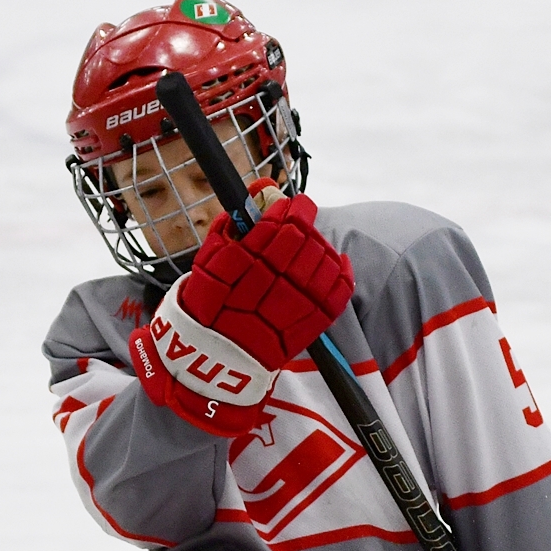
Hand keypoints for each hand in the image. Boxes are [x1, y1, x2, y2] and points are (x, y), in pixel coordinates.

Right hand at [127, 189, 354, 435]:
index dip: (290, 210)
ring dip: (321, 245)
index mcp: (240, 266)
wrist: (211, 361)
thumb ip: (232, 226)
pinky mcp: (307, 327)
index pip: (278, 227)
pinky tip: (339, 261)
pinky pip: (336, 296)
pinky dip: (342, 274)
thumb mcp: (209, 262)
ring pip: (321, 264)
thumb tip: (260, 190)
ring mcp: (290, 307)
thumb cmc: (207, 306)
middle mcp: (267, 285)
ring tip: (313, 242)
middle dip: (304, 224)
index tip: (291, 205)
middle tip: (302, 217)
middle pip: (303, 242)